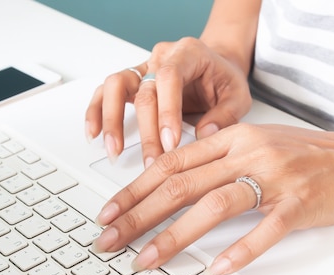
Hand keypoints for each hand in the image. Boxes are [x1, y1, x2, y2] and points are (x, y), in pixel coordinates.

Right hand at [85, 37, 251, 167]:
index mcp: (188, 53)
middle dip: (146, 132)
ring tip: (114, 150)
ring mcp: (143, 68)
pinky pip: (106, 92)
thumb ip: (226, 115)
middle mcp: (161, 57)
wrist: (217, 67)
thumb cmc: (225, 80)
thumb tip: (204, 136)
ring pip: (115, 86)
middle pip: (144, 91)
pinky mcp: (132, 82)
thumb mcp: (239, 96)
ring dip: (112, 120)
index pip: (170, 77)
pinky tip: (94, 134)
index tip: (170, 142)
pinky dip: (97, 112)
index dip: (167, 111)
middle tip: (152, 162)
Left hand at [92, 122, 333, 274]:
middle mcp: (248, 153)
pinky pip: (265, 229)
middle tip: (109, 241)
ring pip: (214, 205)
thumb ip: (217, 158)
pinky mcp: (300, 204)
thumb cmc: (307, 155)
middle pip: (181, 185)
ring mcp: (275, 178)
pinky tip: (216, 271)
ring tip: (146, 261)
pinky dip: (239, 251)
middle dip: (137, 215)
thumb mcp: (256, 144)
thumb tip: (172, 184)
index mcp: (233, 137)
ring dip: (174, 236)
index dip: (134, 189)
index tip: (108, 213)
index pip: (171, 163)